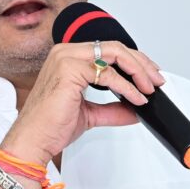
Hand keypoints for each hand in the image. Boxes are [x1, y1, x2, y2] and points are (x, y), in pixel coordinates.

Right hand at [2, 41, 164, 164]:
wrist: (33, 140)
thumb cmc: (50, 126)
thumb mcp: (91, 114)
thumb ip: (113, 108)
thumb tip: (135, 109)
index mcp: (69, 58)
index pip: (109, 50)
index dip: (134, 62)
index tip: (149, 76)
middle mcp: (67, 53)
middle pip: (116, 48)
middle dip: (141, 64)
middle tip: (156, 81)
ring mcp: (67, 58)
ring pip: (115, 54)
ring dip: (138, 71)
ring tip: (149, 89)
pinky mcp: (70, 70)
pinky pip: (108, 74)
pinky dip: (127, 87)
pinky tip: (136, 98)